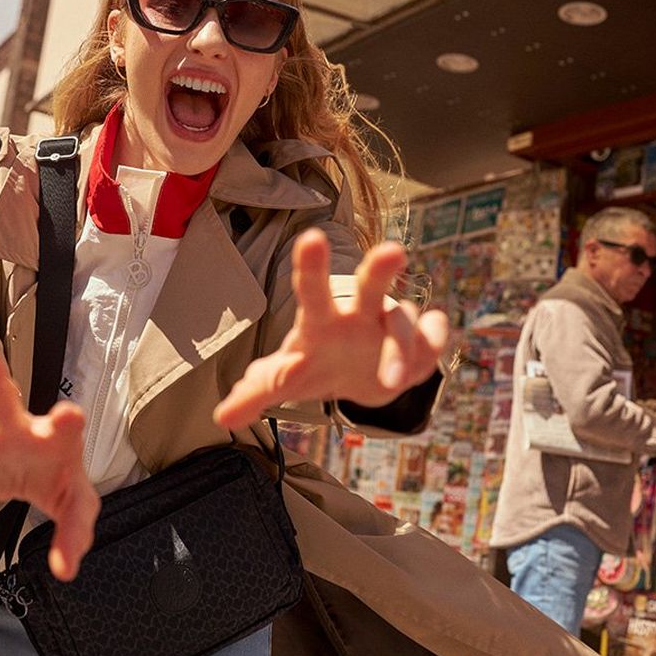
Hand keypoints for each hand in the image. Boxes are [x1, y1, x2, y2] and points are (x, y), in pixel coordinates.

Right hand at [0, 345, 99, 580]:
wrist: (15, 466)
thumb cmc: (53, 475)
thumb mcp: (74, 502)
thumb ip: (76, 531)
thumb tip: (66, 570)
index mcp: (52, 437)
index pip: (62, 426)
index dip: (66, 421)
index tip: (69, 414)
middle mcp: (12, 431)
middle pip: (2, 398)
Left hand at [214, 229, 448, 429]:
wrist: (359, 377)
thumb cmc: (317, 366)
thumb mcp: (286, 380)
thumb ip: (255, 393)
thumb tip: (221, 417)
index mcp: (322, 319)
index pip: (313, 289)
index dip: (312, 266)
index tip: (311, 238)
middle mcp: (360, 313)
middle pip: (369, 284)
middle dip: (380, 269)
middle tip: (393, 251)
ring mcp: (392, 325)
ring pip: (404, 319)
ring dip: (401, 346)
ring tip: (389, 381)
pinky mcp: (422, 343)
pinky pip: (434, 335)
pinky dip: (434, 340)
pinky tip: (433, 346)